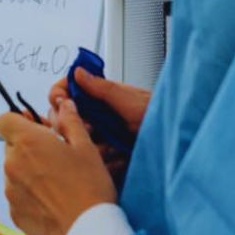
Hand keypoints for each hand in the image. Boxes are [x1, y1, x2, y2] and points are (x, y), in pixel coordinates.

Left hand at [0, 99, 117, 234]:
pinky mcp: (14, 212)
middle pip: (10, 144)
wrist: (87, 232)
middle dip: (27, 145)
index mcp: (27, 141)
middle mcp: (12, 163)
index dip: (18, 120)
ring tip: (57, 180)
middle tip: (54, 153)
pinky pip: (17, 194)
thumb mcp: (86, 147)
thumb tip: (64, 105)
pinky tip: (53, 199)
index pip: (3, 119)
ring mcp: (10, 189)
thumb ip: (70, 121)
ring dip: (28, 170)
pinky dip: (29, 193)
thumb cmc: (90, 187)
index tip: (35, 125)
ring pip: (13, 170)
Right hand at [46, 71, 149, 186]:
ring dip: (94, 147)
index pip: (65, 92)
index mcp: (99, 98)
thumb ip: (103, 88)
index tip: (61, 102)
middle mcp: (97, 116)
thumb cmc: (159, 117)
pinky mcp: (107, 158)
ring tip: (115, 147)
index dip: (59, 96)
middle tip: (92, 128)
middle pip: (65, 119)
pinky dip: (106, 162)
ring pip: (77, 143)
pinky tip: (121, 158)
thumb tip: (77, 72)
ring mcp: (102, 137)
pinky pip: (94, 162)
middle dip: (75, 125)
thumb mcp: (130, 100)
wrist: (176, 145)